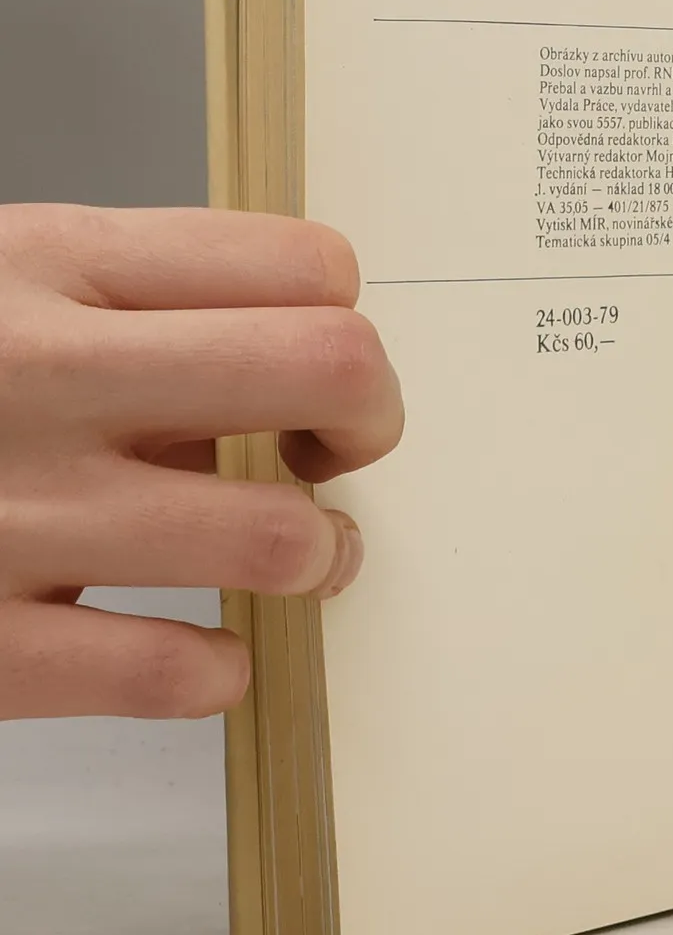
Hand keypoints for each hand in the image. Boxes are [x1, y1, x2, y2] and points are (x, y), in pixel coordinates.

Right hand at [0, 206, 403, 720]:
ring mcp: (7, 512)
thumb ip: (135, 312)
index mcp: (51, 264)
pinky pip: (164, 670)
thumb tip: (284, 388)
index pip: (303, 266)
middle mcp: (40, 374)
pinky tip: (201, 653)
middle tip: (341, 457)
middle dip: (373, 420)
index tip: (322, 376)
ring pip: (273, 534)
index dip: (348, 324)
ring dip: (318, 556)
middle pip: (329, 367)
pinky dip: (215, 671)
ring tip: (296, 559)